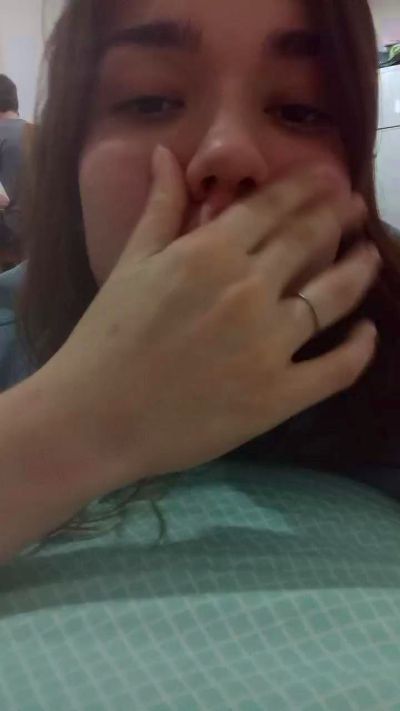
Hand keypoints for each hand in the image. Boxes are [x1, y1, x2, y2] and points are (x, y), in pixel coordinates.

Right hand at [40, 146, 380, 489]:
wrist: (93, 417)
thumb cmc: (105, 338)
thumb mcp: (129, 264)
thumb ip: (159, 208)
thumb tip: (166, 153)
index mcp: (211, 252)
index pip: (273, 206)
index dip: (306, 187)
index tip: (329, 177)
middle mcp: (249, 290)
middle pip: (310, 240)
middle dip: (338, 215)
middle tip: (356, 206)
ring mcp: (269, 344)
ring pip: (335, 295)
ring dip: (361, 268)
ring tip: (371, 254)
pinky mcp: (278, 395)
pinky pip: (337, 368)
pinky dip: (360, 349)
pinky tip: (367, 333)